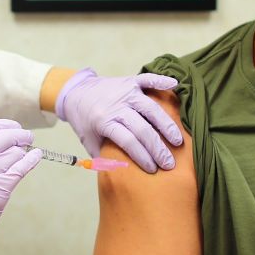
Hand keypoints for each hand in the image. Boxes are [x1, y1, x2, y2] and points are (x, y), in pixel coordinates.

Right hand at [0, 119, 42, 254]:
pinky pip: (22, 167)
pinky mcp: (0, 188)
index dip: (5, 125)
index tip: (14, 127)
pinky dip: (32, 159)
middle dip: (20, 135)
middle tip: (27, 137)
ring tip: (21, 157)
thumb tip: (4, 136)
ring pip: (16, 152)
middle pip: (5, 136)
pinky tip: (36, 156)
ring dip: (22, 153)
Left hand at [56, 68, 182, 172]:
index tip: (153, 169)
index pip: (128, 141)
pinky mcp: (130, 81)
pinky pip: (147, 80)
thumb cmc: (85, 121)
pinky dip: (161, 81)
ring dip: (166, 125)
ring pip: (150, 108)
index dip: (142, 156)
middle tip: (169, 163)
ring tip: (178, 141)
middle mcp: (116, 106)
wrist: (76, 92)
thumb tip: (124, 175)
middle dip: (157, 148)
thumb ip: (104, 156)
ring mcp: (125, 91)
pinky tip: (175, 85)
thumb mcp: (89, 141)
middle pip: (142, 128)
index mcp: (104, 121)